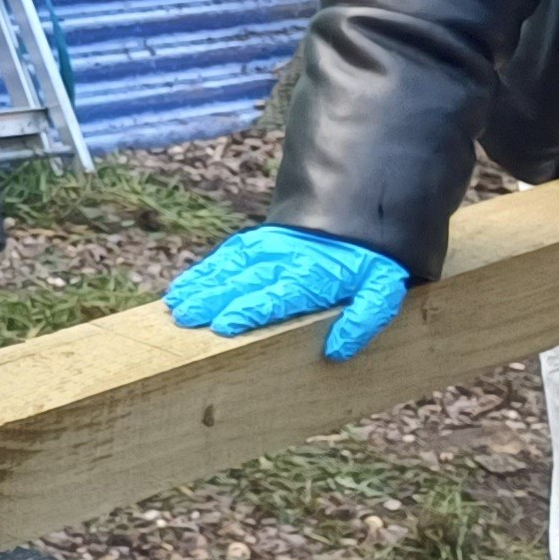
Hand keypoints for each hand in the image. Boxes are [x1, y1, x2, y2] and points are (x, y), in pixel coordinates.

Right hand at [163, 225, 411, 361]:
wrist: (363, 208)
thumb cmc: (372, 263)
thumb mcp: (383, 291)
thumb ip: (364, 319)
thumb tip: (335, 351)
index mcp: (314, 276)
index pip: (276, 296)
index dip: (249, 310)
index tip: (223, 325)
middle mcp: (285, 260)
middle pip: (243, 282)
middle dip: (212, 299)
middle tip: (184, 318)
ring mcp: (269, 247)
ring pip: (229, 267)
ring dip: (201, 286)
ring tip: (175, 305)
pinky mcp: (259, 240)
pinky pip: (227, 255)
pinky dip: (204, 271)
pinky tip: (184, 286)